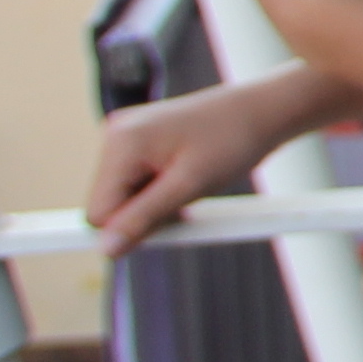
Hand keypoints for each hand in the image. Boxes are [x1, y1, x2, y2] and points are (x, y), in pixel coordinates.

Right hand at [86, 83, 288, 254]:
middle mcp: (116, 135)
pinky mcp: (141, 141)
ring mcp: (128, 136)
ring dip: (157, 204)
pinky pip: (138, 184)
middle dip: (146, 213)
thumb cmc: (233, 142)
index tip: (169, 220)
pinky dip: (162, 191)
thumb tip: (104, 250)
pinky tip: (188, 178)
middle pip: (110, 206)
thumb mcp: (189, 186)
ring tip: (192, 183)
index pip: (98, 213)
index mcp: (121, 142)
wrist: (265, 111)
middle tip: (187, 198)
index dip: (131, 227)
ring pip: (126, 198)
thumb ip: (143, 218)